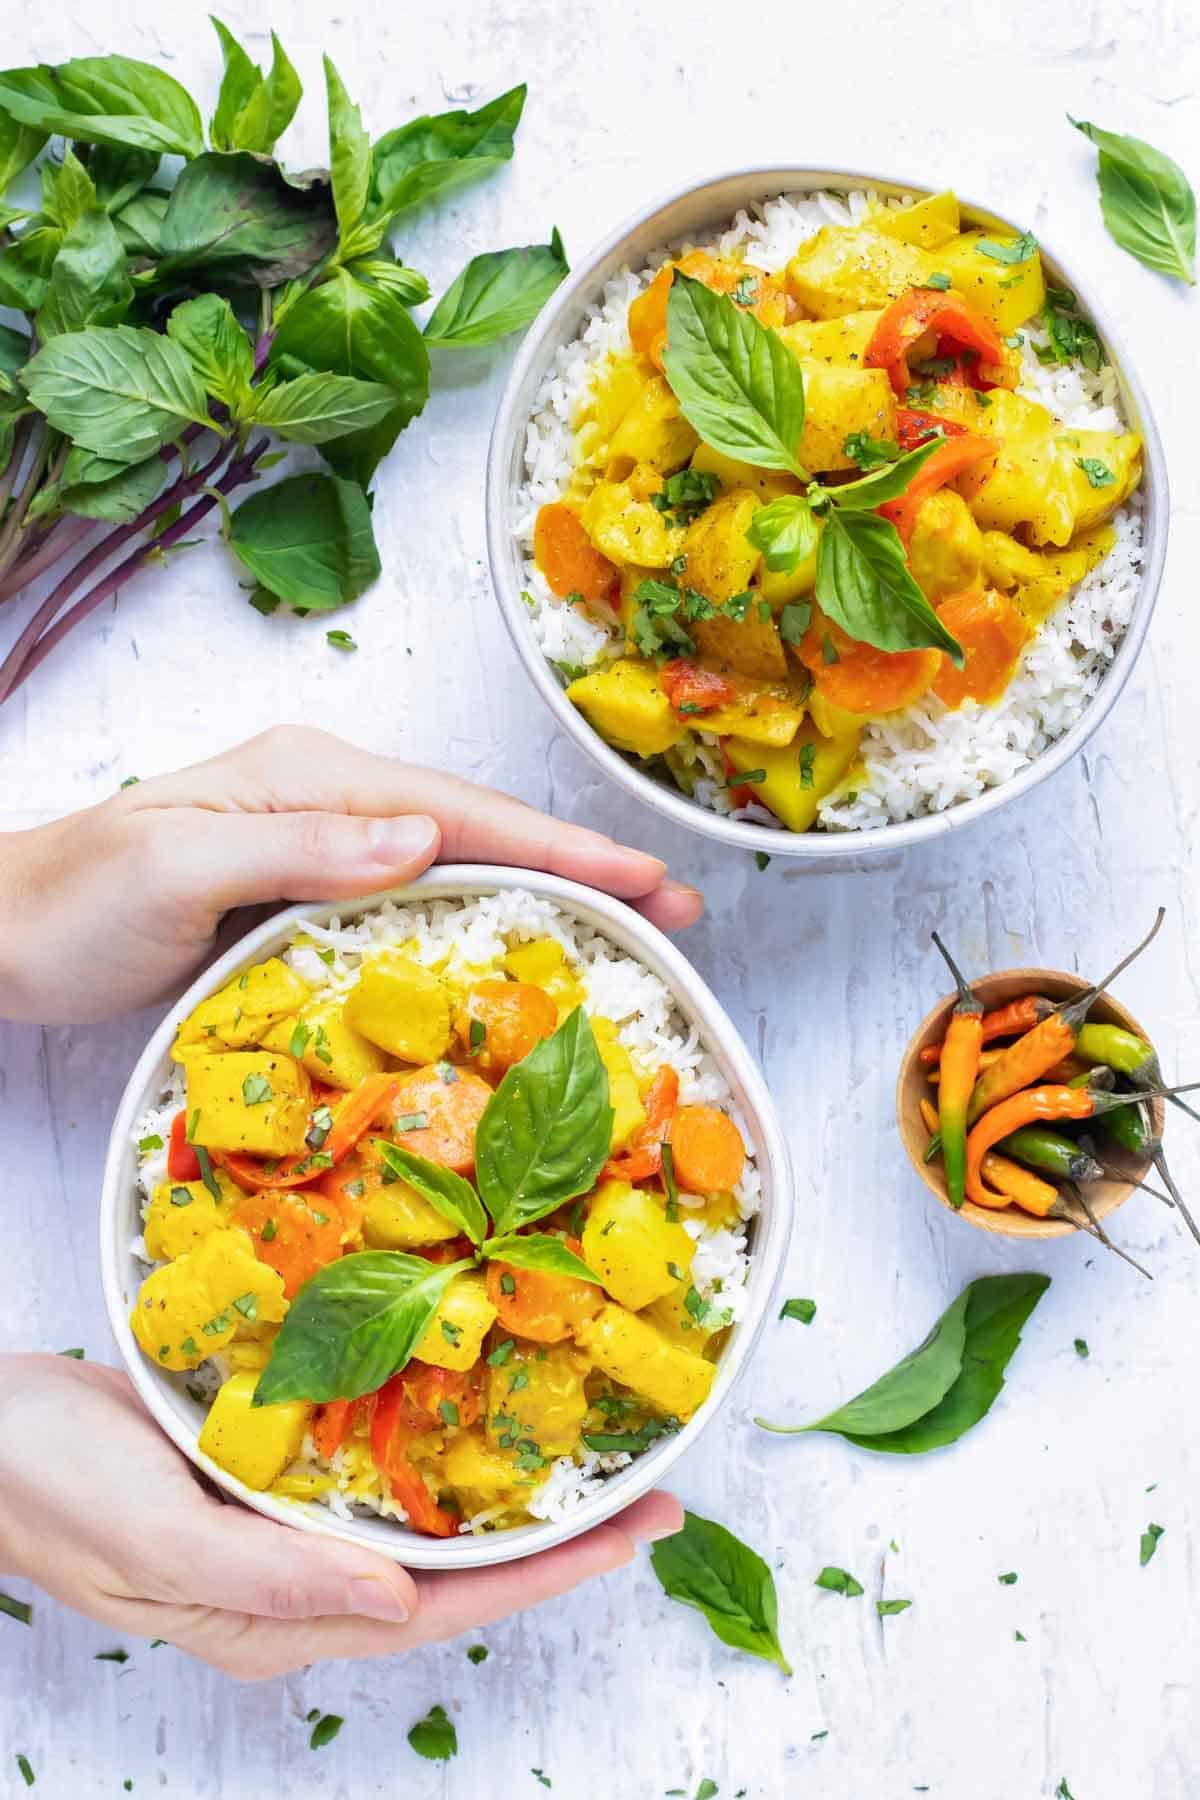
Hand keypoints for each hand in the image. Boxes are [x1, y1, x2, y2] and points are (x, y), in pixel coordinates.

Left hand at [0, 724, 702, 1023]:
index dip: (561, 847)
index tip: (649, 880)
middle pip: (480, 830)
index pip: (461, 810)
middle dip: (581, 868)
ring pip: (459, 866)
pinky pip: (417, 907)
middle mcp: (330, 800)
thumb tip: (423, 841)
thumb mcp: (174, 866)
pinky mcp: (309, 896)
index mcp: (312, 777)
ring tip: (629, 935)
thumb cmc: (71, 903)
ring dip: (544, 897)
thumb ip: (297, 848)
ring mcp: (322, 847)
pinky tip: (515, 959)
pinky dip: (481, 927)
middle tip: (677, 913)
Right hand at [0, 1355, 681, 1679]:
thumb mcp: (145, 1532)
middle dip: (555, 1539)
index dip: (544, 1574)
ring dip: (508, 1496)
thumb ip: (267, 1575)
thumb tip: (400, 1608)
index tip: (634, 1534)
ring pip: (423, 1525)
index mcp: (273, 1616)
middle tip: (652, 1493)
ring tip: (591, 1459)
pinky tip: (476, 1419)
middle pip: (453, 1573)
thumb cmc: (41, 1481)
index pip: (441, 1607)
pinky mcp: (264, 1477)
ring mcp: (279, 1532)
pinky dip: (440, 1455)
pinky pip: (376, 1476)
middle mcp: (292, 1585)